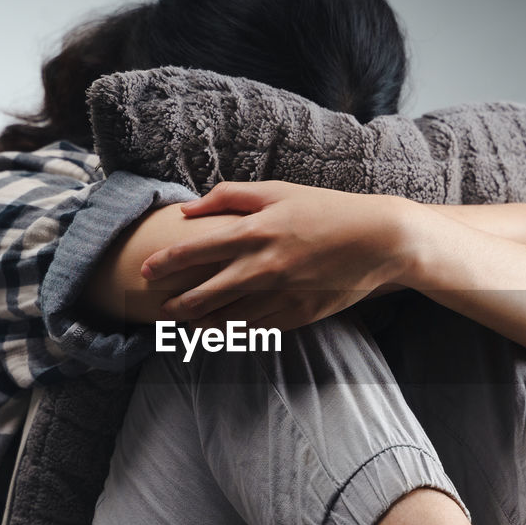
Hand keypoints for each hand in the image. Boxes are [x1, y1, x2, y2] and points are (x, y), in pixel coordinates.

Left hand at [139, 180, 407, 330]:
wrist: (379, 239)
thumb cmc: (327, 209)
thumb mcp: (279, 191)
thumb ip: (230, 196)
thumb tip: (188, 209)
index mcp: (255, 231)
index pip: (195, 251)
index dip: (166, 263)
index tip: (146, 271)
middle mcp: (263, 266)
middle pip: (205, 292)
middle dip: (177, 305)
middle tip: (160, 311)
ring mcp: (281, 294)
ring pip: (229, 318)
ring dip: (202, 324)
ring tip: (185, 326)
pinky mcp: (299, 314)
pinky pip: (258, 329)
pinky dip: (235, 332)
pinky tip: (222, 332)